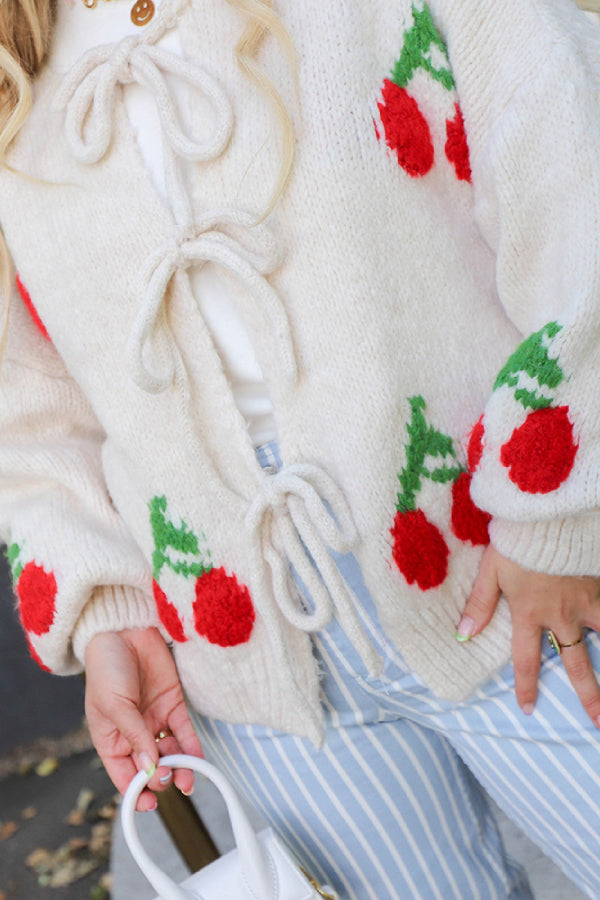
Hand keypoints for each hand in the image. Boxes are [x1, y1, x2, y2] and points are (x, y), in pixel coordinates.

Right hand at [85, 627, 203, 810]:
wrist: (124, 629)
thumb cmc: (107, 667)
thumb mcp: (114, 705)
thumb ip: (135, 736)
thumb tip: (149, 768)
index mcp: (110, 739)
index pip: (124, 776)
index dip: (136, 793)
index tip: (150, 804)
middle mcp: (134, 734)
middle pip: (150, 767)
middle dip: (160, 778)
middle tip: (168, 778)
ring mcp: (155, 719)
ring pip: (170, 753)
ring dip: (180, 768)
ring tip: (187, 778)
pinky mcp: (173, 704)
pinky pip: (185, 731)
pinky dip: (192, 747)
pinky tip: (198, 760)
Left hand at [458, 545, 599, 724]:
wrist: (550, 515)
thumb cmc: (517, 540)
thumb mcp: (491, 570)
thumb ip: (480, 603)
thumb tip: (464, 635)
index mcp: (530, 613)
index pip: (526, 658)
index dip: (526, 685)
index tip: (528, 708)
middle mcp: (561, 614)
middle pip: (576, 662)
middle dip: (588, 694)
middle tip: (597, 721)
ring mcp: (586, 601)